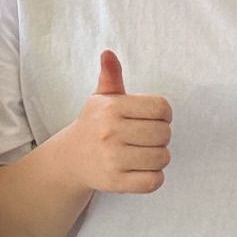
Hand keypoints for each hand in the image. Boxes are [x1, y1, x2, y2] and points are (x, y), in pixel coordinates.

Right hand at [53, 49, 171, 197]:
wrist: (72, 158)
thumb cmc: (94, 124)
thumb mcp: (101, 98)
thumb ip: (110, 76)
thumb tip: (108, 53)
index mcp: (111, 108)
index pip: (162, 108)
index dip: (163, 113)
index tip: (152, 118)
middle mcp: (111, 132)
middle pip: (164, 133)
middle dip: (161, 136)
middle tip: (146, 137)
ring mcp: (113, 159)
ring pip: (162, 157)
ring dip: (158, 156)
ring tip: (143, 153)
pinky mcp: (117, 183)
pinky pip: (155, 181)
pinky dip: (154, 176)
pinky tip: (141, 169)